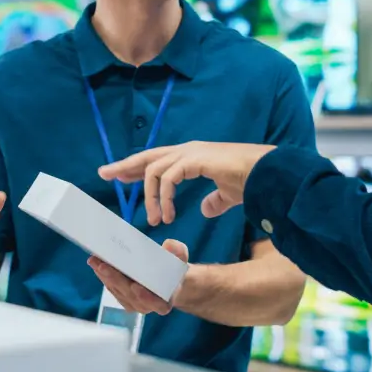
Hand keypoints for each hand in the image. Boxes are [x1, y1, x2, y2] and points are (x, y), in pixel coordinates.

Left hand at [88, 239, 189, 314]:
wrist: (167, 279)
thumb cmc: (174, 270)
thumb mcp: (181, 259)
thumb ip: (179, 252)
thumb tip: (170, 245)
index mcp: (165, 300)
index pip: (157, 304)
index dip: (146, 297)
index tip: (137, 286)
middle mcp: (148, 306)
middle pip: (130, 295)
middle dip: (116, 280)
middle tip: (104, 266)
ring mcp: (134, 303)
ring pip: (118, 292)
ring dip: (105, 277)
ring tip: (96, 261)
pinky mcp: (123, 297)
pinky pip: (112, 289)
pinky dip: (104, 277)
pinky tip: (97, 264)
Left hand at [98, 141, 275, 225]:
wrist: (266, 175)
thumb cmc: (251, 182)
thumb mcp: (227, 194)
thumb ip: (215, 200)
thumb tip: (205, 209)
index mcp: (193, 156)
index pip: (158, 159)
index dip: (137, 167)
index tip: (119, 175)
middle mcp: (188, 150)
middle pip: (148, 156)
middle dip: (125, 166)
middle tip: (105, 174)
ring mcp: (191, 153)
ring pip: (155, 170)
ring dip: (150, 197)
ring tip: (154, 220)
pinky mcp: (195, 159)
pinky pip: (168, 178)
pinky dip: (163, 198)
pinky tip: (167, 215)